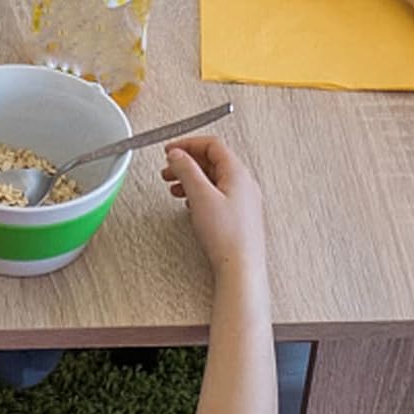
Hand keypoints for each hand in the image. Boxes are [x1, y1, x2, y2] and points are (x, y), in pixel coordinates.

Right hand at [161, 137, 264, 274]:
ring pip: (213, 178)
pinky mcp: (239, 216)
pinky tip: (189, 202)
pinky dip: (199, 192)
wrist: (241, 269)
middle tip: (169, 168)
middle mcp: (244, 183)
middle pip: (212, 161)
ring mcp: (243, 200)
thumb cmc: (227, 235)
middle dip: (187, 162)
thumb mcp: (200, 195)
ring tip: (174, 186)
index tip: (170, 150)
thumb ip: (186, 170)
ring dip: (191, 178)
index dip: (188, 144)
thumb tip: (177, 155)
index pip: (212, 145)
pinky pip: (217, 194)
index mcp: (238, 173)